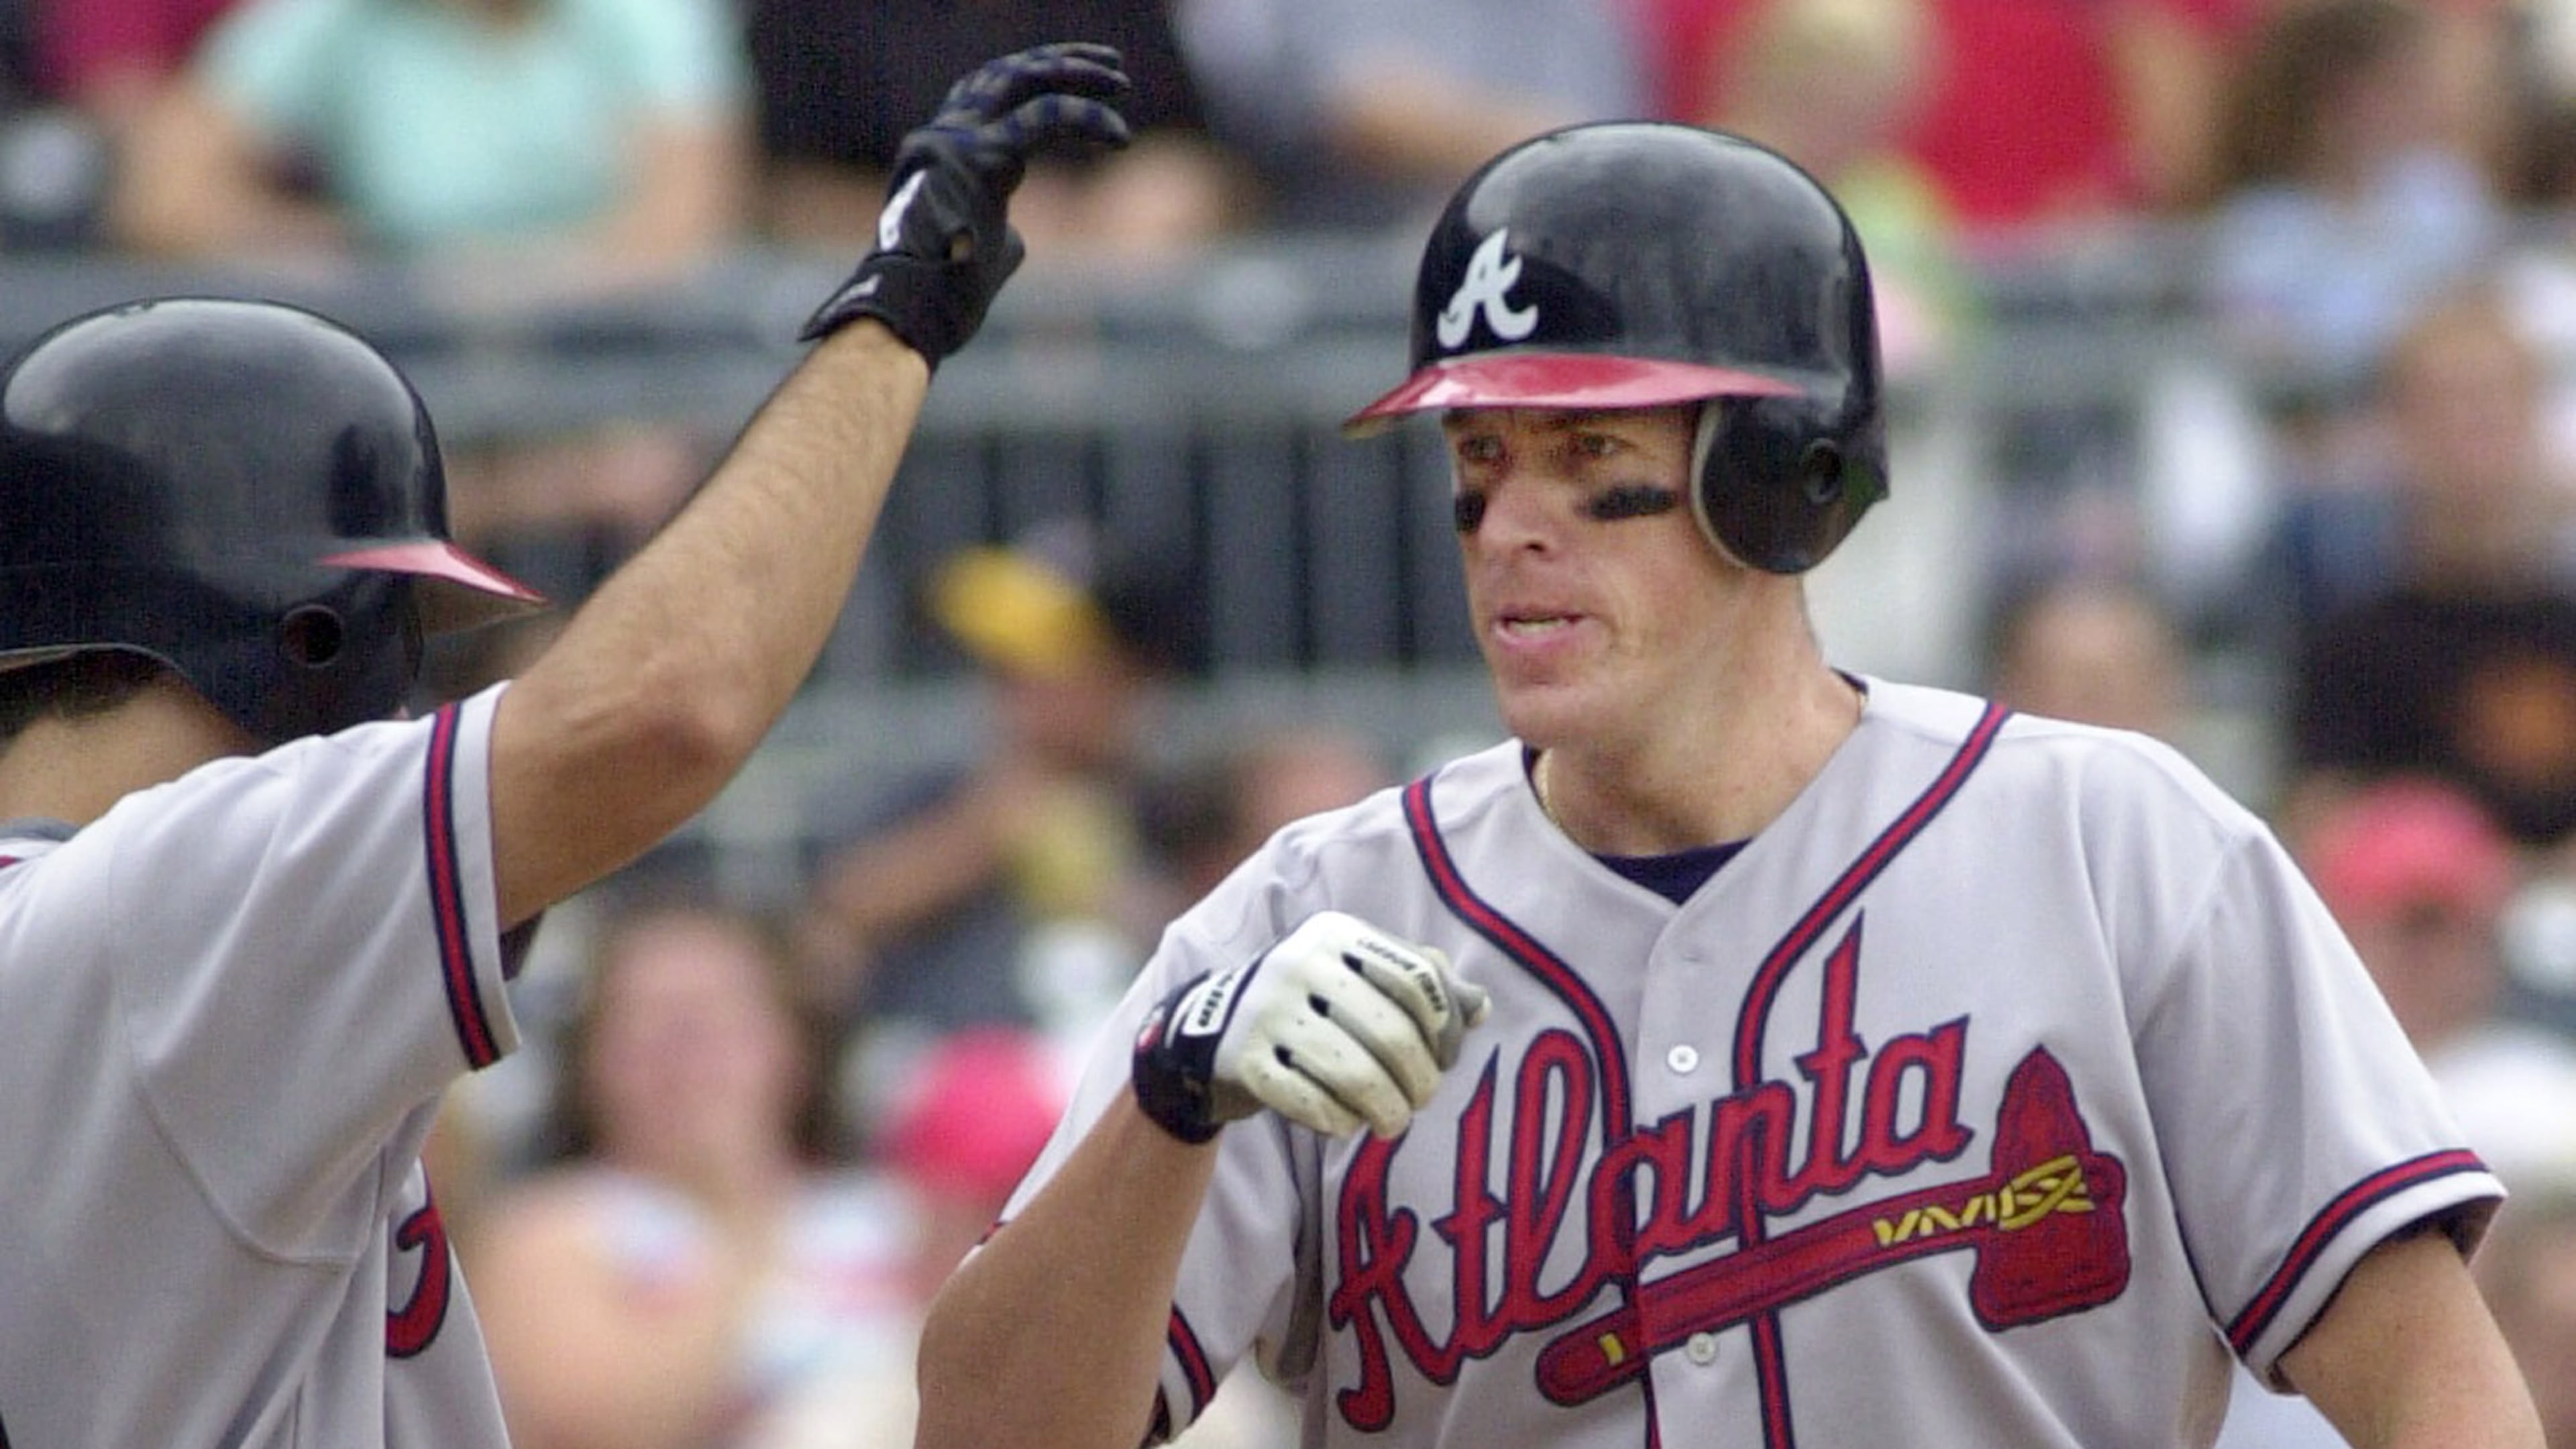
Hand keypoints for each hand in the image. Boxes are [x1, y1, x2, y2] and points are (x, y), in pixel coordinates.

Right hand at [799, 42, 1131, 362]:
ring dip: (1076, 75)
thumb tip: (1012, 239)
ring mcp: (955, 141)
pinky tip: (1118, 137)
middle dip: (1059, 63)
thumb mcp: (975, 256)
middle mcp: (941, 137)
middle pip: (1002, 75)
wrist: (912, 313)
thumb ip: (995, 232)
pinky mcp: (981, 157)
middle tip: (1112, 65)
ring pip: (1021, 81)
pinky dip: (1085, 120)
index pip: (985, 96)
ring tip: (1121, 84)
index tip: (1078, 82)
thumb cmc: (943, 299)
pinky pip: (1044, 118)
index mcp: (936, 156)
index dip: (1032, 83)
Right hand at [1132, 912, 1491, 1141]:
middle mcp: (1300, 962)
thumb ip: (1421, 984)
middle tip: (1419, 1101)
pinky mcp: (1244, 1060)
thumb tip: (1480, 1007)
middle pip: (1394, 1034)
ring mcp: (1268, 1011)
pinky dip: (1339, 1123)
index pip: (1418, 980)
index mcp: (1337, 934)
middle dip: (1420, 1082)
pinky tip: (1346, 1124)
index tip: (1445, 1058)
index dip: (1445, 1028)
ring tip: (1392, 1122)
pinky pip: (1312, 1104)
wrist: (1209, 1033)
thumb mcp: (1359, 978)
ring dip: (1387, 1111)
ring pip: (1356, 1075)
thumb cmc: (1309, 1005)